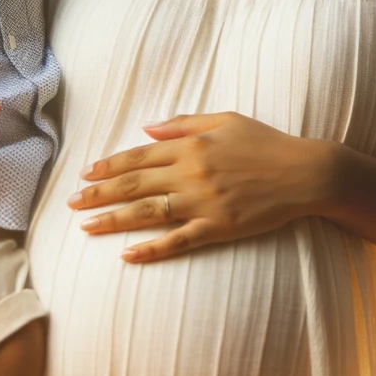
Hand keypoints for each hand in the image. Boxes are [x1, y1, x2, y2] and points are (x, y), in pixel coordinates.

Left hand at [67, 112, 335, 262]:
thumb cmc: (267, 143)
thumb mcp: (226, 120)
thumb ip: (184, 124)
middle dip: (98, 193)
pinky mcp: (218, 227)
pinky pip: (178, 240)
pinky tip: (128, 255)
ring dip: (113, 220)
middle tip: (71, 203)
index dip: (109, 166)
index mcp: (191, 146)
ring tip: (86, 227)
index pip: (139, 156)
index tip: (86, 174)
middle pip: (134, 184)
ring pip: (147, 213)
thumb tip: (148, 129)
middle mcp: (191, 173)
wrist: (305, 172)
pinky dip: (152, 249)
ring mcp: (203, 202)